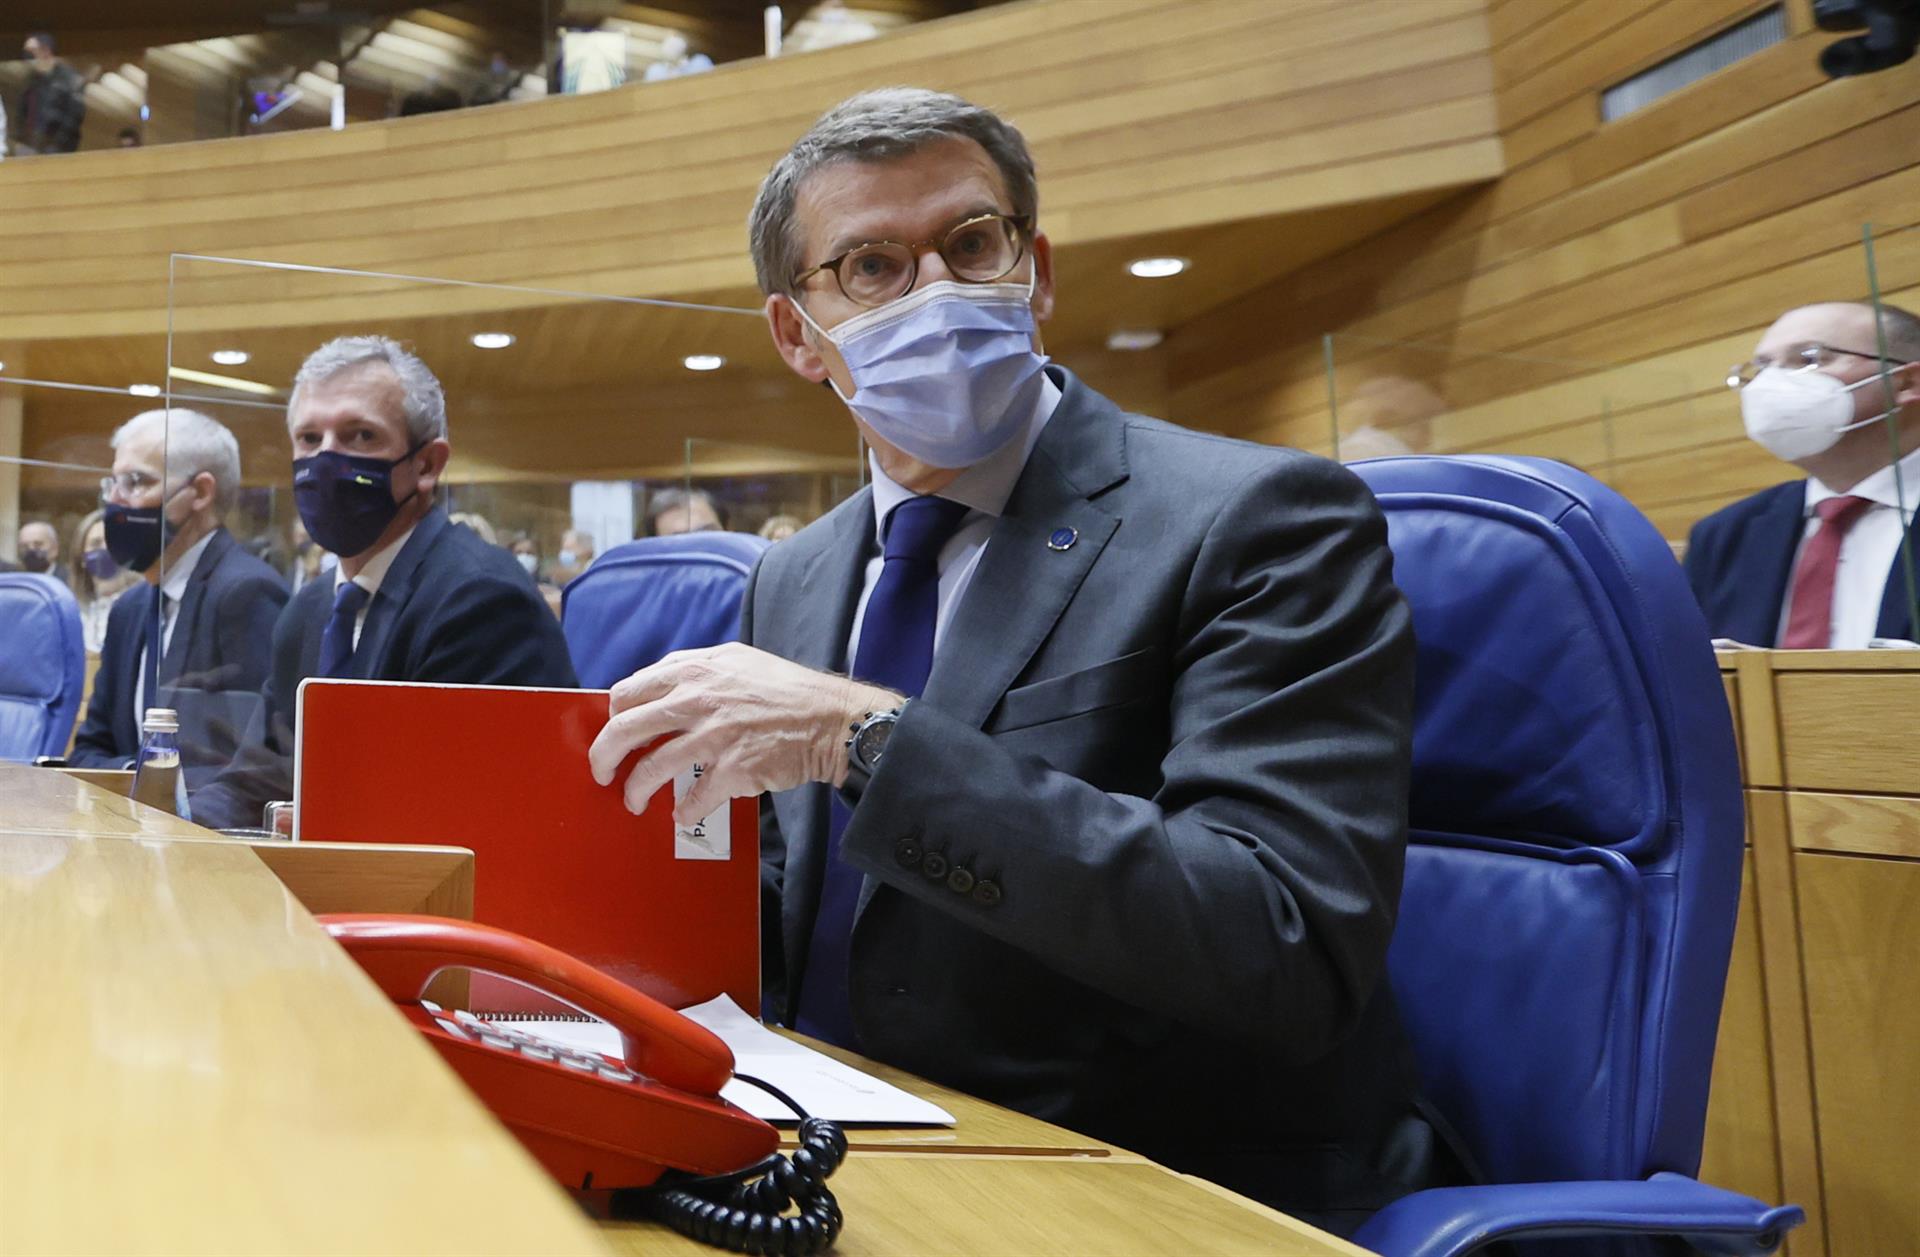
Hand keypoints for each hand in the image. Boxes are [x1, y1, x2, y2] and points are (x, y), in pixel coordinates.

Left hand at [588, 642, 901, 824]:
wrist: (830, 719)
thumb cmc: (785, 689)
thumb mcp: (735, 660)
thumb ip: (693, 671)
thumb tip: (656, 692)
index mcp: (693, 670)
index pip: (627, 692)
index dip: (614, 717)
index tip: (616, 732)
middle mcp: (697, 699)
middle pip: (625, 730)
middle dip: (604, 757)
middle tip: (603, 773)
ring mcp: (713, 736)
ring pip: (651, 769)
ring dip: (635, 791)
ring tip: (635, 801)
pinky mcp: (733, 769)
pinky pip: (693, 798)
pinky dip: (683, 811)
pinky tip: (683, 814)